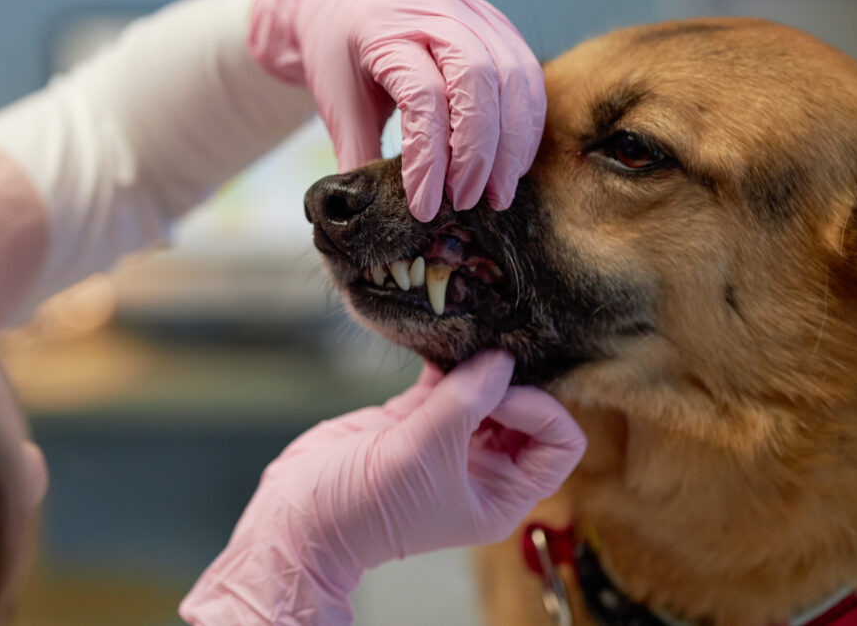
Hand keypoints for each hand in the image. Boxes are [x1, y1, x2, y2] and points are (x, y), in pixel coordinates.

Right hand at [179, 351, 585, 625]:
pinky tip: (438, 343)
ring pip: (485, 389)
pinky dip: (445, 361)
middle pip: (526, 410)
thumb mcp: (423, 455)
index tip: (499, 391)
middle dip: (510, 380)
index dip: (538, 409)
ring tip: (464, 340)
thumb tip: (502, 357)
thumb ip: (464, 401)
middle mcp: (481, 466)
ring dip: (477, 364)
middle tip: (483, 355)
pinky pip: (445, 381)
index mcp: (501, 494)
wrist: (299, 517)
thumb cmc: (364, 511)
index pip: (558, 443)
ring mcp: (447, 439)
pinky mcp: (413, 418)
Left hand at [248, 0, 545, 221]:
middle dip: (478, 153)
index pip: (422, 97)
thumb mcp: (337, 100)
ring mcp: (476, 14)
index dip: (427, 160)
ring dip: (511, 145)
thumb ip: (357, 155)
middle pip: (479, 82)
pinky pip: (528, 76)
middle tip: (465, 202)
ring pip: (514, 78)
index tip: (424, 207)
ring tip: (495, 195)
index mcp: (387, 29)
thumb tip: (369, 217)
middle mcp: (438, 13)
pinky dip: (525, 125)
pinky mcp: (500, 25)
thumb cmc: (342, 47)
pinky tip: (510, 164)